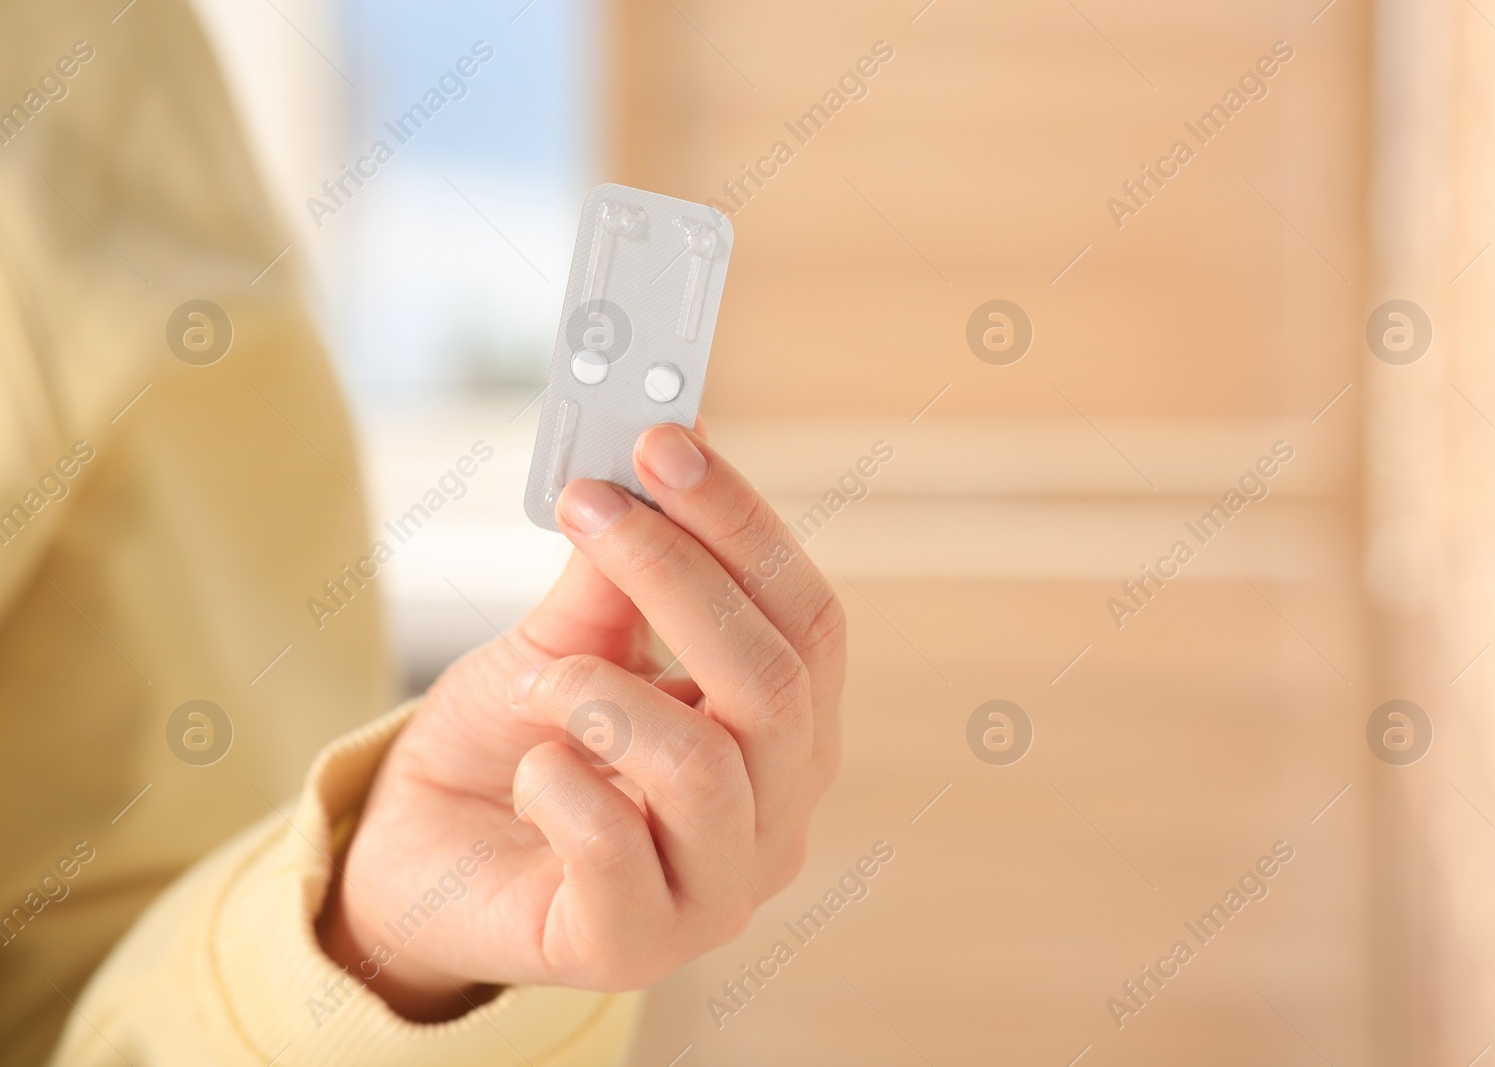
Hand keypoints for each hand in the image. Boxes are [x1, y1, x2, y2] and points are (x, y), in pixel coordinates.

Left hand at [317, 423, 844, 1019]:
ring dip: (603, 692)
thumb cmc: (514, 744)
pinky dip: (555, 781)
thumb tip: (647, 465)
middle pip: (776, 685)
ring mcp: (714, 894)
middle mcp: (775, 817)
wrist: (421, 858)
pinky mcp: (631, 947)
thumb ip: (616, 573)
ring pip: (706, 766)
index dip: (745, 526)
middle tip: (592, 504)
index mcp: (786, 736)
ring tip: (538, 676)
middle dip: (680, 577)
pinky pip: (614, 847)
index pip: (810, 621)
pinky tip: (527, 770)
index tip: (666, 445)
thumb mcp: (567, 639)